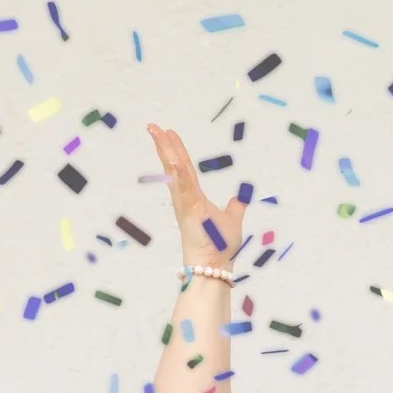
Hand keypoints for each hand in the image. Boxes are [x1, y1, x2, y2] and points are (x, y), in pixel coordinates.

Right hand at [146, 122, 248, 265]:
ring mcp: (184, 204)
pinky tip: (174, 158)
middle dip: (163, 145)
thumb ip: (235, 207)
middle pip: (173, 165)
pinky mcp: (188, 211)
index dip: (176, 150)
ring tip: (157, 132)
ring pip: (173, 172)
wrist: (213, 267)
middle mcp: (184, 199)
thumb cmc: (219, 248)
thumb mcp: (232, 220)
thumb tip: (239, 198)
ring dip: (166, 152)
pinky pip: (184, 188)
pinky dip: (179, 174)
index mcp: (193, 198)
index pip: (184, 169)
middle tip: (153, 126)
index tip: (168, 133)